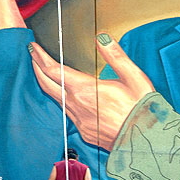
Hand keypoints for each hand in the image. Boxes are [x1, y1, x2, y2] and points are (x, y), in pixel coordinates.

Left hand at [29, 33, 154, 149]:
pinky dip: (61, 100)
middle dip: (37, 68)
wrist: (147, 142)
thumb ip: (115, 55)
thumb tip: (102, 38)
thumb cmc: (142, 110)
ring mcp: (80, 121)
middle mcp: (77, 106)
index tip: (33, 48)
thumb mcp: (133, 77)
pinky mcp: (85, 132)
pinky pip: (67, 113)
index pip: (53, 70)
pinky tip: (65, 97)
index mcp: (86, 90)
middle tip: (33, 56)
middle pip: (47, 85)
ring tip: (46, 73)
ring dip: (48, 84)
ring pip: (56, 100)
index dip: (40, 57)